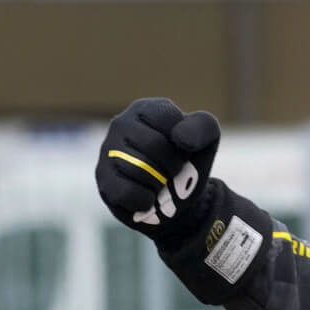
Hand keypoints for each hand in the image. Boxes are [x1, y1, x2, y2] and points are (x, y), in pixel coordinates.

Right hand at [96, 98, 220, 242]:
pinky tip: (147, 197)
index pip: (169, 120)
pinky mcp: (103, 179)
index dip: (184, 142)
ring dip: (161, 184)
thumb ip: (202, 126)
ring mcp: (107, 151)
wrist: (177, 200)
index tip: (183, 149)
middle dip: (173, 165)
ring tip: (159, 182)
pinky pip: (127, 192)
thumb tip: (179, 137)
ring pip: (139, 170)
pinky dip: (145, 201)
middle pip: (154, 146)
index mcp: (146, 109)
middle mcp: (121, 124)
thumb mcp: (206, 139)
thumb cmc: (188, 162)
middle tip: (173, 170)